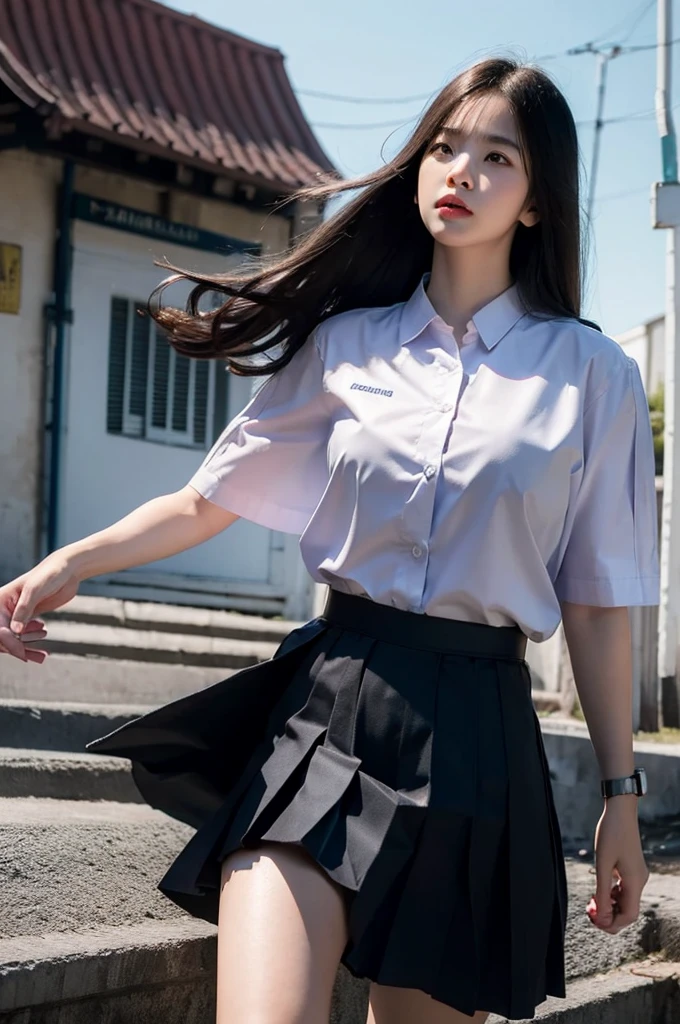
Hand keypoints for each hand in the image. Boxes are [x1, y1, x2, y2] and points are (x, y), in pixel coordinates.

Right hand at [0, 552, 81, 663]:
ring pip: (15, 638)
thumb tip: (15, 632)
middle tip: (29, 658)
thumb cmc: (50, 574)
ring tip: (41, 657)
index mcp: (1, 599)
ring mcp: (18, 613)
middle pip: (4, 636)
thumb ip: (24, 610)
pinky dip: (31, 644)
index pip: (0, 628)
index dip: (8, 642)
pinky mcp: (30, 616)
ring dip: (25, 649)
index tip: (21, 653)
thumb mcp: (35, 590)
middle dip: (15, 649)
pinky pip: (26, 635)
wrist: (68, 569)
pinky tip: (42, 652)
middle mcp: (6, 607)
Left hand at [586, 796, 648, 933]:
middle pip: (628, 911)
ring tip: (591, 902)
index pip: (629, 915)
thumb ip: (602, 891)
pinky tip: (599, 891)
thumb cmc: (611, 834)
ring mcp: (637, 875)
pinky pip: (624, 890)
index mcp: (635, 882)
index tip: (595, 920)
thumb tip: (601, 917)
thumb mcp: (602, 864)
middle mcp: (639, 881)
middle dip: (610, 916)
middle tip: (590, 913)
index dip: (613, 923)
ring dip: (610, 906)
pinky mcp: (632, 869)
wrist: (620, 811)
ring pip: (625, 901)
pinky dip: (612, 895)